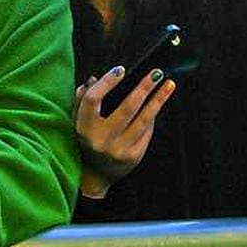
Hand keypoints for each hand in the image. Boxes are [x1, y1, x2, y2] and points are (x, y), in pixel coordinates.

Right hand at [74, 67, 175, 197]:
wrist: (94, 176)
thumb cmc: (87, 140)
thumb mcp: (78, 122)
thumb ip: (83, 100)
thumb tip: (95, 78)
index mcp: (83, 128)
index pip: (93, 100)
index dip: (106, 83)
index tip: (121, 70)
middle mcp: (101, 140)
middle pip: (127, 108)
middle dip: (144, 88)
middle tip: (157, 72)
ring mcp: (118, 150)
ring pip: (143, 120)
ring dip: (158, 100)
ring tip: (169, 84)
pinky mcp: (133, 157)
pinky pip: (147, 131)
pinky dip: (153, 116)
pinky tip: (158, 104)